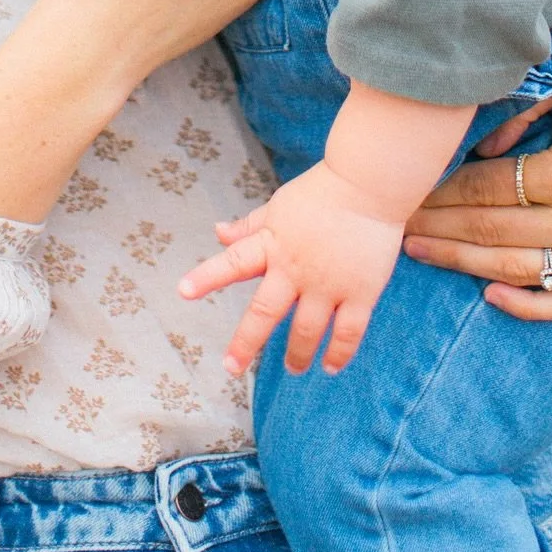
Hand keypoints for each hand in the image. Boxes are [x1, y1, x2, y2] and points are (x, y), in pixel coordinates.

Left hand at [177, 160, 402, 375]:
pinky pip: (347, 333)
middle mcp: (296, 267)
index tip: (182, 291)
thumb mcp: (278, 205)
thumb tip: (218, 232)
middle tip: (232, 367)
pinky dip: (338, 354)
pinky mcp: (360, 292)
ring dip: (297, 355)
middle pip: (265, 312)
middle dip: (246, 343)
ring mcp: (328, 283)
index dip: (207, 276)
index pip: (233, 262)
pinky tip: (330, 366)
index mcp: (273, 242)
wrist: (368, 184)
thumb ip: (249, 225)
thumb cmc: (320, 193)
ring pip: (307, 331)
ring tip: (293, 367)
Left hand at [402, 32, 551, 319]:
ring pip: (521, 270)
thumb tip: (475, 154)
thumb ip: (519, 119)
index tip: (405, 193)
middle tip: (394, 227)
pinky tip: (491, 295)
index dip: (440, 193)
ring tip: (423, 254)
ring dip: (465, 265)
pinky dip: (530, 305)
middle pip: (493, 234)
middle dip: (438, 230)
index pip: (485, 191)